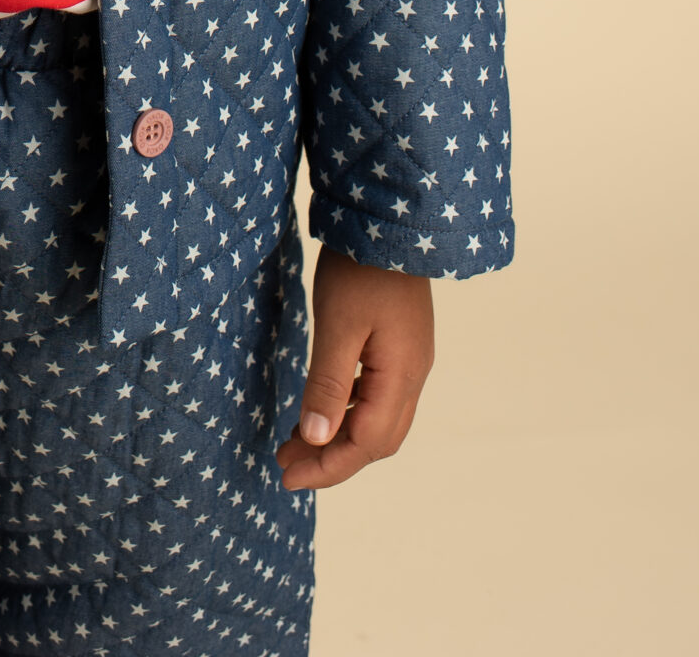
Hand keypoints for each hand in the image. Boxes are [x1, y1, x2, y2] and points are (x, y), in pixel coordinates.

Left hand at [274, 245, 434, 490]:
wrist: (391, 221)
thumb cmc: (361, 269)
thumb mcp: (337, 325)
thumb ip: (328, 384)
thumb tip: (315, 439)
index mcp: (401, 376)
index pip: (366, 444)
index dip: (328, 467)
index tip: (288, 477)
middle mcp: (413, 375)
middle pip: (377, 441)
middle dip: (332, 459)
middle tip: (286, 463)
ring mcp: (411, 360)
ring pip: (378, 420)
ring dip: (339, 437)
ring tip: (295, 443)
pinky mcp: (402, 346)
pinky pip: (377, 397)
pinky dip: (348, 412)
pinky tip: (323, 409)